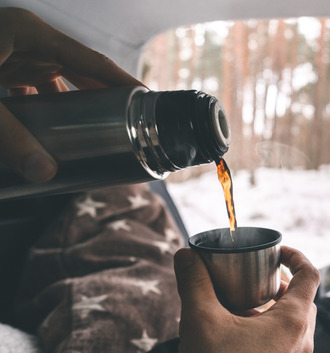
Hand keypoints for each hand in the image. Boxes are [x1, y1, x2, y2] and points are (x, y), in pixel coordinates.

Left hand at [0, 7, 143, 181]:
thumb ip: (9, 136)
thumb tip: (44, 174)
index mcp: (27, 33)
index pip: (88, 59)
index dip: (121, 81)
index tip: (148, 101)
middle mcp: (23, 39)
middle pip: (77, 70)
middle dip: (103, 99)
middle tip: (130, 126)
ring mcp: (9, 52)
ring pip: (55, 80)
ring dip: (74, 107)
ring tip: (99, 135)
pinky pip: (32, 88)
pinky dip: (44, 110)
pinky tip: (52, 132)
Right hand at [173, 246, 319, 352]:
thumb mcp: (201, 321)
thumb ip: (195, 283)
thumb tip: (185, 255)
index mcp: (294, 321)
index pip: (310, 275)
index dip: (295, 256)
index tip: (276, 251)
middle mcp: (302, 341)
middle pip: (301, 299)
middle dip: (278, 284)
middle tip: (252, 279)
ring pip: (292, 324)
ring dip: (270, 309)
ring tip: (237, 307)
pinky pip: (283, 345)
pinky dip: (267, 331)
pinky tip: (235, 336)